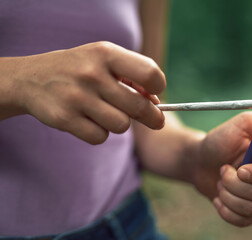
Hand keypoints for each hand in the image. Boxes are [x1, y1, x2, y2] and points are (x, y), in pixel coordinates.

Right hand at [1, 41, 165, 143]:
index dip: (158, 87)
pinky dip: (99, 133)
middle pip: (139, 106)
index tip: (154, 93)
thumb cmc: (79, 69)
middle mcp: (91, 73)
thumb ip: (133, 78)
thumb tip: (156, 103)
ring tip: (106, 112)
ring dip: (119, 123)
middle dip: (152, 116)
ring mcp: (77, 97)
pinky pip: (100, 137)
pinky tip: (88, 120)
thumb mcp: (104, 61)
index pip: (149, 73)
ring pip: (121, 125)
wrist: (31, 79)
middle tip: (156, 120)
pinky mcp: (65, 118)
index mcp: (105, 53)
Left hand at [193, 111, 251, 226]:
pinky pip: (242, 220)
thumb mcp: (241, 122)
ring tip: (221, 179)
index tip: (241, 170)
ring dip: (227, 192)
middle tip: (223, 169)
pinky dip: (224, 208)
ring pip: (251, 207)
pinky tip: (219, 196)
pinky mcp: (250, 212)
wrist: (200, 160)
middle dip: (236, 183)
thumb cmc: (221, 140)